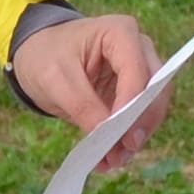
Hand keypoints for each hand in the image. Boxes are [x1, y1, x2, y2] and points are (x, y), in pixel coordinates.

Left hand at [12, 12, 166, 168]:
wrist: (38, 55)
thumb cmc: (45, 56)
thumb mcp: (55, 79)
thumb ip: (83, 105)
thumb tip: (107, 135)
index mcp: (121, 33)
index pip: (138, 70)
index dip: (132, 104)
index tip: (120, 134)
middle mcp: (138, 49)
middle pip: (156, 89)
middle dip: (141, 123)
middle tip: (124, 150)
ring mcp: (138, 71)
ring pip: (152, 107)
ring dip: (136, 135)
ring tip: (113, 161)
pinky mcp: (131, 93)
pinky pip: (138, 118)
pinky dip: (126, 139)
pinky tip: (109, 158)